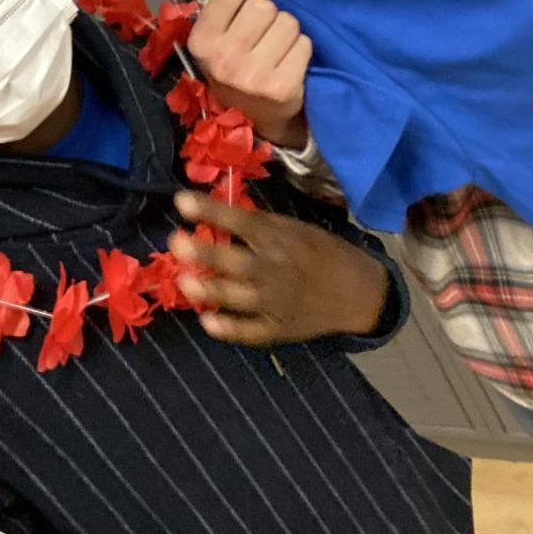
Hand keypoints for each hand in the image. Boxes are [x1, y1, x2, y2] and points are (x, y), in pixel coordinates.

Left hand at [169, 190, 388, 345]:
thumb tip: (217, 214)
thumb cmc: (322, 252)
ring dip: (206, 290)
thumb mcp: (295, 229)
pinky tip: (207, 322)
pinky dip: (227, 328)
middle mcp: (274, 269)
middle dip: (202, 252)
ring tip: (183, 283)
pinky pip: (248, 332)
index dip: (210, 211)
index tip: (180, 202)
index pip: (241, 221)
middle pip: (233, 261)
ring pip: (234, 297)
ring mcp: (274, 302)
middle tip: (175, 243)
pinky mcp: (277, 329)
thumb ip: (259, 226)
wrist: (357, 293)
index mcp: (279, 239)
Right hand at [186, 0, 311, 148]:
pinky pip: (304, 44)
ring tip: (277, 50)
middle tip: (265, 33)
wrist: (251, 117)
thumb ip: (230, 6)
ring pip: (288, 23)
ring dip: (288, 31)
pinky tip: (289, 64)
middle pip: (264, 6)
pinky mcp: (280, 88)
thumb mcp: (217, 38)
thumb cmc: (236, 65)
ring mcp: (251, 76)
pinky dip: (301, 50)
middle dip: (271, 13)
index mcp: (202, 40)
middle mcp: (222, 59)